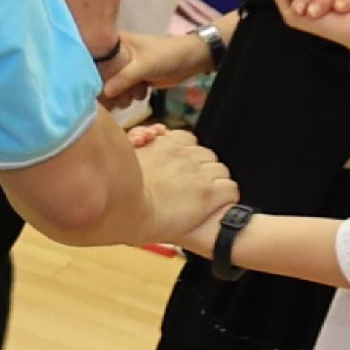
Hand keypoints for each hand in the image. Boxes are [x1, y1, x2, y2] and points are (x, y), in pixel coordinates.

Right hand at [101, 27, 212, 107]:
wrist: (192, 61)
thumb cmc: (167, 56)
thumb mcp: (144, 66)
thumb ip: (123, 78)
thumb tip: (103, 93)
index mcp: (115, 42)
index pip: (94, 57)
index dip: (92, 72)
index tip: (94, 87)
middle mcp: (117, 54)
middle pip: (102, 75)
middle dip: (111, 88)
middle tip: (121, 95)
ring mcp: (125, 67)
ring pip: (113, 85)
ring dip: (123, 94)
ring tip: (135, 93)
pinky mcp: (134, 78)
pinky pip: (124, 90)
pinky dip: (131, 95)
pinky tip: (142, 93)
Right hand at [127, 124, 237, 246]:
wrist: (126, 213)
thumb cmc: (118, 193)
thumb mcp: (125, 158)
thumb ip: (138, 144)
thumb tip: (148, 136)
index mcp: (164, 144)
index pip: (187, 139)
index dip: (185, 154)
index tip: (178, 166)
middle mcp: (184, 154)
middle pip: (206, 155)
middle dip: (201, 169)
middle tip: (188, 187)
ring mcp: (198, 173)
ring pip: (221, 171)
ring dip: (214, 183)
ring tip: (200, 198)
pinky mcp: (208, 193)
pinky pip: (230, 190)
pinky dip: (225, 198)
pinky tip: (213, 207)